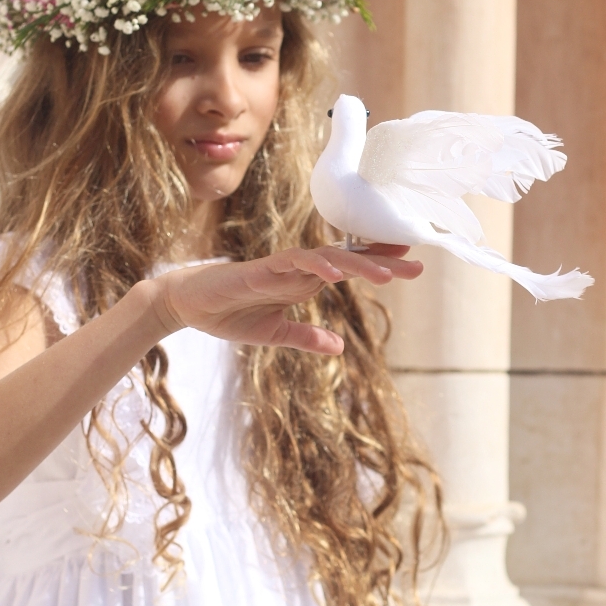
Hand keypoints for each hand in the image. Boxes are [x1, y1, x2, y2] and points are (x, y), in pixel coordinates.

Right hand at [149, 244, 421, 354]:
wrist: (188, 306)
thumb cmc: (228, 315)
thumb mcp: (275, 334)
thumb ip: (306, 337)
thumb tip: (338, 347)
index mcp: (303, 281)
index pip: (348, 267)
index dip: (377, 263)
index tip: (409, 264)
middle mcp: (298, 270)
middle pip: (348, 259)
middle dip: (382, 261)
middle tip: (417, 265)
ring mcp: (281, 267)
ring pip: (328, 258)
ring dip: (359, 264)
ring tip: (388, 273)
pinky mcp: (261, 270)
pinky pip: (293, 263)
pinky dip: (317, 265)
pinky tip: (338, 272)